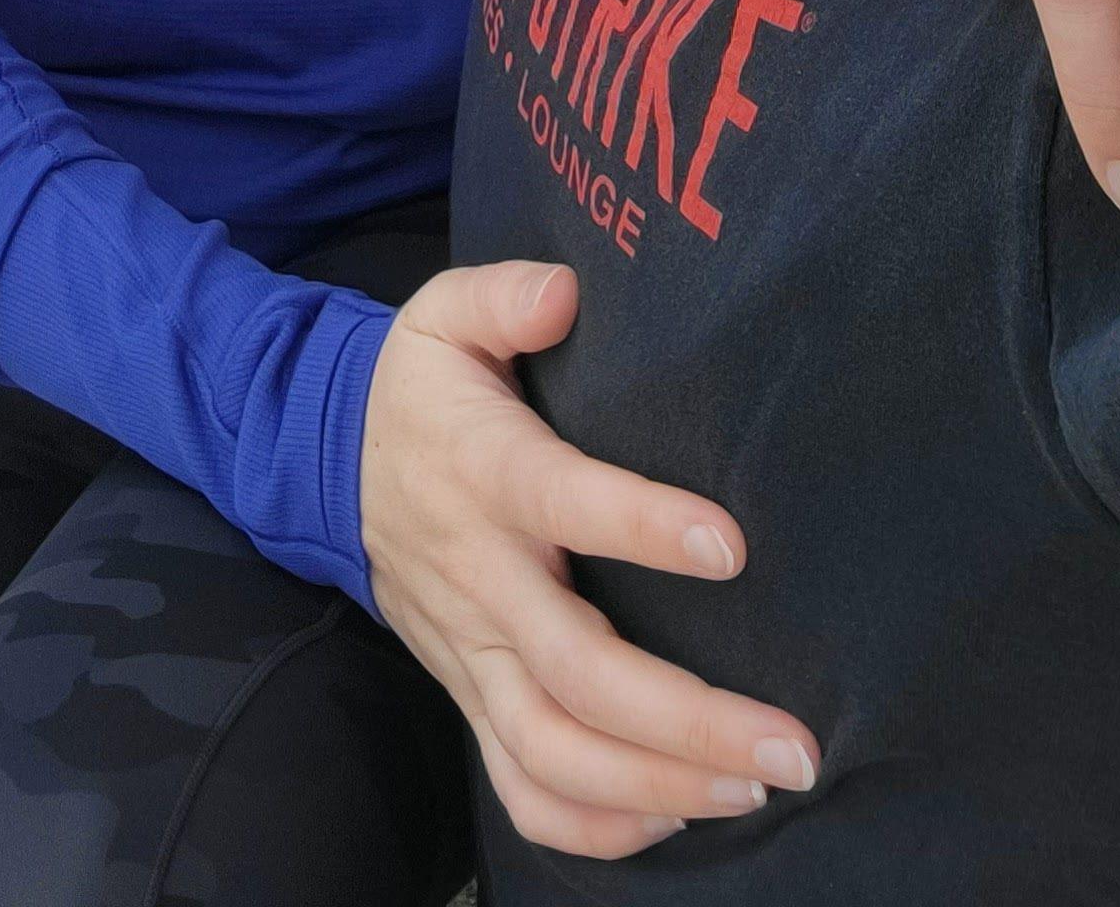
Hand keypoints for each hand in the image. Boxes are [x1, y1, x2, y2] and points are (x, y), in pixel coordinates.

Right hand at [360, 261, 818, 857]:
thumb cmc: (420, 389)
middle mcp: (479, 576)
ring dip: (656, 783)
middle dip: (687, 720)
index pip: (559, 500)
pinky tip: (674, 817)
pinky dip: (592, 826)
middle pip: (575, 671)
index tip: (730, 544)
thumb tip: (565, 293)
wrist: (328, 465)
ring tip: (753, 788)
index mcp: (482, 471)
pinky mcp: (468, 693)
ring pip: (553, 748)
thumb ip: (504, 295)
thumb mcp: (444, 314)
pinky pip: (519, 785)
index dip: (640, 526)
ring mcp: (471, 650)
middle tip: (791, 747)